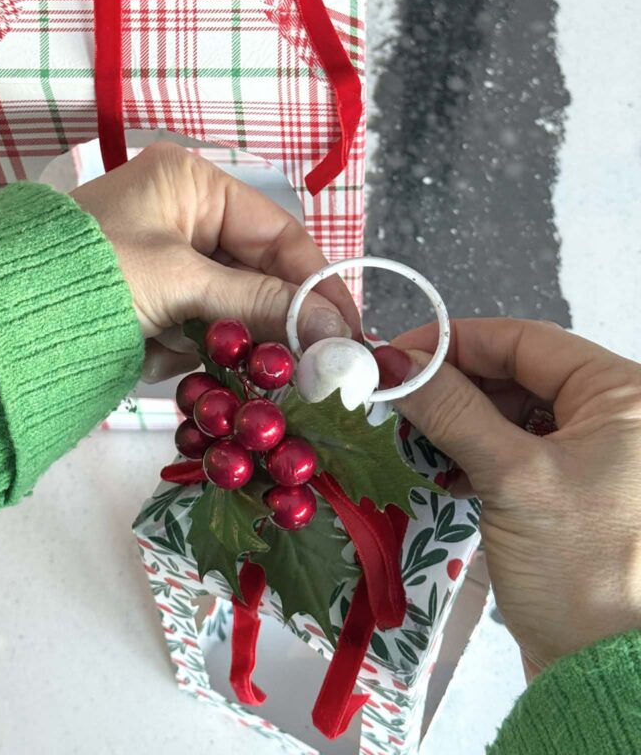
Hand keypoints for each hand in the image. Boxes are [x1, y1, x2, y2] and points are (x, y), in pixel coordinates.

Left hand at [72, 143, 358, 381]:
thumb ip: (261, 301)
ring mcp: (165, 263)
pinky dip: (195, 352)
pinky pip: (197, 329)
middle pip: (257, 272)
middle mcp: (183, 216)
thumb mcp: (181, 281)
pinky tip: (175, 358)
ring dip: (234, 340)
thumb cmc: (89, 275)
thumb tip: (334, 327)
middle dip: (277, 318)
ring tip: (242, 365)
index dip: (317, 279)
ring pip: (231, 306)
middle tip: (316, 363)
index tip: (349, 326)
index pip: (277, 231)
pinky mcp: (149, 304)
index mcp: (192, 185)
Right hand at [390, 318, 640, 678]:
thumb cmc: (579, 569)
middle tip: (396, 398)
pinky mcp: (571, 487)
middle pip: (516, 372)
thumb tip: (394, 361)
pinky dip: (474, 453)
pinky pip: (514, 448)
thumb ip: (452, 409)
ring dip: (459, 421)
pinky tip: (443, 470)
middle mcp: (614, 414)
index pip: (525, 341)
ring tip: (412, 437)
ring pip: (510, 410)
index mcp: (622, 394)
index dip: (455, 341)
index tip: (396, 354)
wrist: (600, 671)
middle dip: (454, 385)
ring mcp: (594, 452)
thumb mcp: (512, 477)